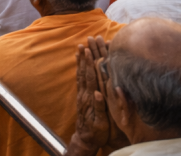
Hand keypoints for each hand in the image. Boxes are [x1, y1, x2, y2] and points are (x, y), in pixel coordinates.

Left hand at [71, 39, 112, 154]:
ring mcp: (82, 94)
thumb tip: (98, 93)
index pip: (90, 77)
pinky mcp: (82, 96)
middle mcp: (85, 94)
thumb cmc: (96, 132)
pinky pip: (80, 78)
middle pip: (85, 71)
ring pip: (81, 73)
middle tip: (86, 41)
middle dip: (86, 56)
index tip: (89, 50)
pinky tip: (79, 60)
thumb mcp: (101, 122)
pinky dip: (80, 67)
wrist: (86, 139)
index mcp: (91, 98)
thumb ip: (99, 107)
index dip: (90, 64)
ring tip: (81, 46)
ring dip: (81, 59)